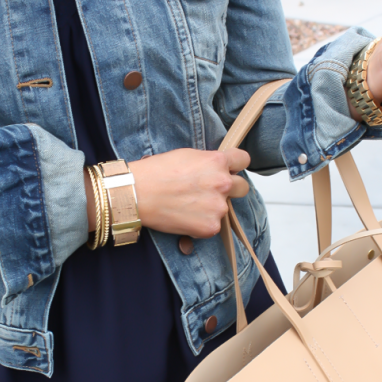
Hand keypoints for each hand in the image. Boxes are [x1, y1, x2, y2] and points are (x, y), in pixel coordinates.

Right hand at [128, 148, 250, 237]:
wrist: (137, 194)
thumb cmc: (155, 173)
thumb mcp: (186, 155)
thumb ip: (208, 162)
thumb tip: (216, 167)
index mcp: (217, 161)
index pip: (243, 160)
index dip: (236, 165)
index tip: (230, 169)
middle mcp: (222, 183)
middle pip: (242, 187)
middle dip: (230, 189)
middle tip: (208, 192)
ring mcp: (218, 207)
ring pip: (225, 209)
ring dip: (212, 208)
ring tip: (188, 206)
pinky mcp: (210, 227)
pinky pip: (213, 225)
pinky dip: (201, 224)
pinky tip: (184, 217)